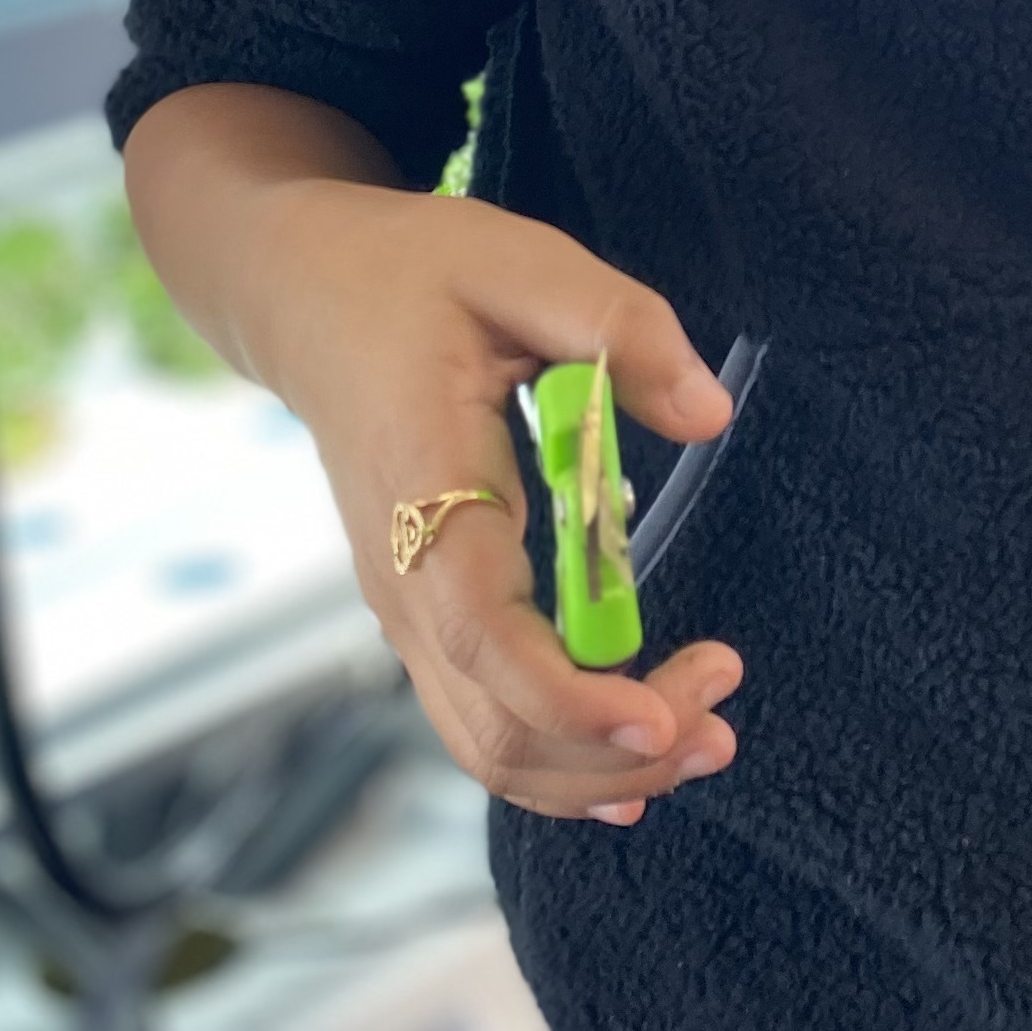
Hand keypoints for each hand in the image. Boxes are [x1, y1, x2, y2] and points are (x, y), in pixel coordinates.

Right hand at [125, 87, 745, 829]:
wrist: (306, 296)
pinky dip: (561, 755)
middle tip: (725, 710)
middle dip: (616, 750)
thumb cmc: (417, 275)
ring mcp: (407, 608)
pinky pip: (485, 717)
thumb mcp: (525, 262)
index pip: (487, 636)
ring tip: (706, 733)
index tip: (667, 713)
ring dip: (598, 768)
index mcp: (425, 488)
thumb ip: (621, 330)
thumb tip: (710, 412)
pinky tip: (634, 763)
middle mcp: (404, 578)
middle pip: (499, 724)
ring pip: (491, 744)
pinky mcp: (426, 614)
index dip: (574, 698)